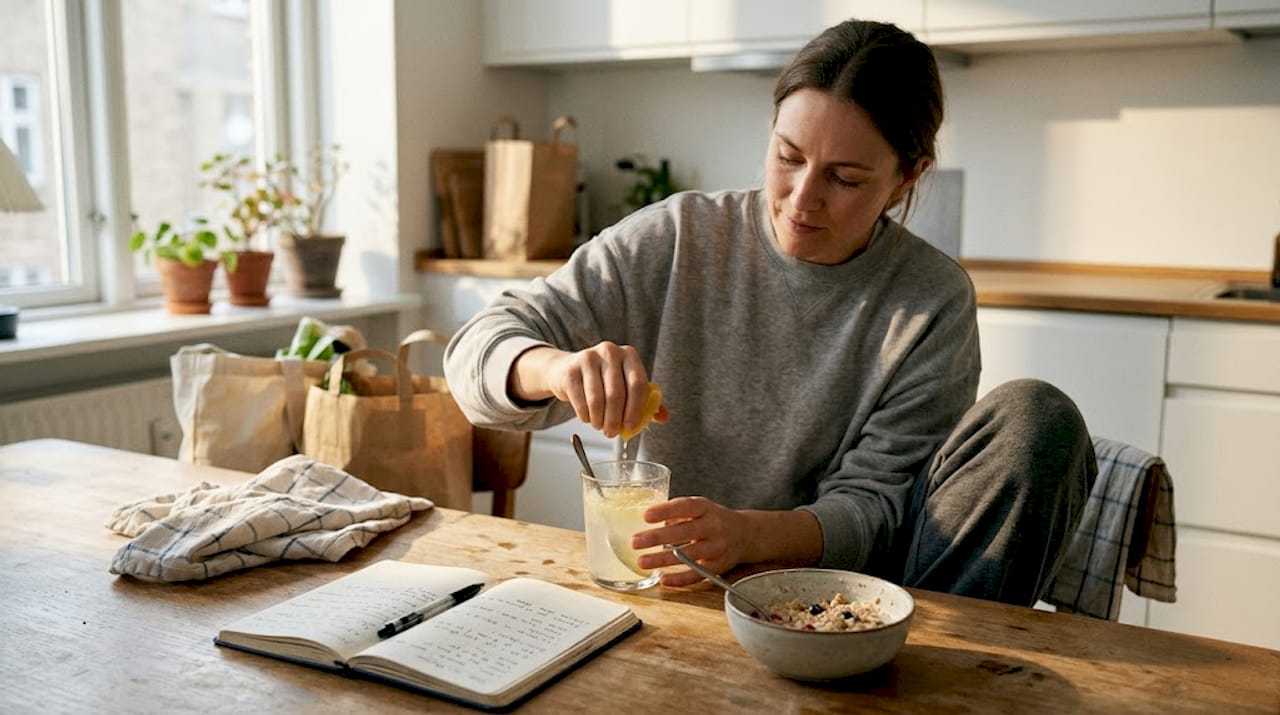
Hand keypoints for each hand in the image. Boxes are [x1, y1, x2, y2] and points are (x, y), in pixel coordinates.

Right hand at [510, 343, 667, 437]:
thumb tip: (664, 417)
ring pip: (597, 399)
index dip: (636, 409)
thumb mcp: (627, 386)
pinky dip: (585, 415)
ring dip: (599, 420)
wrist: (569, 370)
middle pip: (617, 393)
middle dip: (615, 420)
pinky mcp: (570, 369)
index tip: (631, 426)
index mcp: (629, 355)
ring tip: (600, 426)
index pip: (638, 384)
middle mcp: (610, 352)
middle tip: (613, 433)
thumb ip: (647, 401)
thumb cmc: (604, 381)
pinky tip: (588, 418)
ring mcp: (588, 358)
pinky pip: (580, 400)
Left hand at [632, 496, 746, 587]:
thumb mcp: (700, 508)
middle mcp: (713, 527)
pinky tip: (663, 578)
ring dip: (663, 560)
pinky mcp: (717, 566)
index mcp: (706, 508)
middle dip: (658, 538)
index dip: (666, 511)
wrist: (746, 534)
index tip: (646, 516)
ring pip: (688, 555)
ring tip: (642, 561)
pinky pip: (697, 574)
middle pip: (684, 532)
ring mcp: (717, 548)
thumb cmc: (715, 519)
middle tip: (635, 541)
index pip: (686, 507)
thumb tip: (650, 517)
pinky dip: (679, 579)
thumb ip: (677, 512)